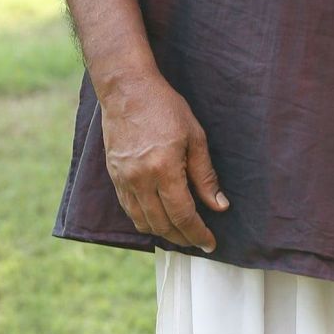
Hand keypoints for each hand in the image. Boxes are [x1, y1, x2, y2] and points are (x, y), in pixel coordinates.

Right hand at [100, 70, 228, 251]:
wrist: (127, 89)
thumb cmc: (165, 108)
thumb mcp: (195, 137)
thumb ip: (205, 175)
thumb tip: (219, 206)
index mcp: (164, 169)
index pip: (182, 216)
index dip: (197, 233)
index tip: (210, 243)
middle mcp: (141, 180)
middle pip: (162, 225)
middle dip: (183, 238)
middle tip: (198, 240)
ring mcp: (124, 180)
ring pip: (143, 223)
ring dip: (163, 233)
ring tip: (181, 232)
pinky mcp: (114, 177)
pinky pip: (129, 210)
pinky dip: (145, 220)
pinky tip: (158, 217)